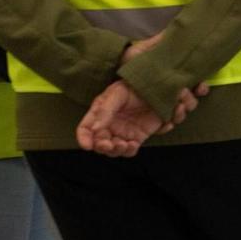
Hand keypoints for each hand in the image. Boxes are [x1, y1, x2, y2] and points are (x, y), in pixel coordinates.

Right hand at [76, 79, 206, 157]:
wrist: (157, 88)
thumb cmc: (133, 88)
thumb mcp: (117, 94)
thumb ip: (105, 110)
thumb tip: (94, 129)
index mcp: (99, 114)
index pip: (85, 129)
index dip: (83, 138)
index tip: (87, 146)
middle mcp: (108, 126)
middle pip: (99, 143)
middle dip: (101, 147)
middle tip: (108, 145)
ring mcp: (122, 133)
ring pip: (113, 150)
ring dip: (115, 151)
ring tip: (123, 144)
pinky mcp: (137, 137)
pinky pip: (129, 150)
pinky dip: (129, 151)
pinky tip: (132, 144)